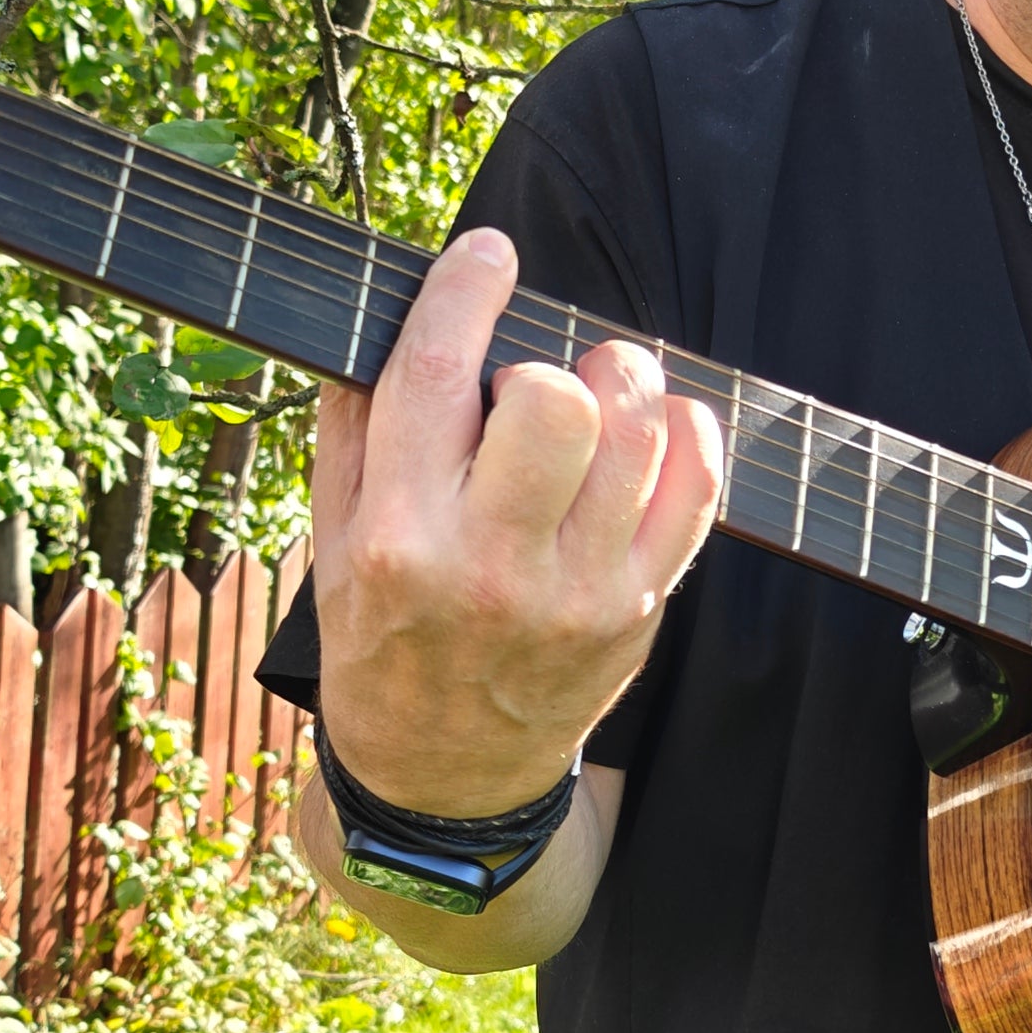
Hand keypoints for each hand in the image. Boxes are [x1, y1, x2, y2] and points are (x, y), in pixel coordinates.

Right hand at [310, 227, 722, 815]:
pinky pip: (697, 487)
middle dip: (547, 362)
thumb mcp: (334, 541)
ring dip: (619, 384)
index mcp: (401, 537)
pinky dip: (685, 433)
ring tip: (593, 395)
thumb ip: (358, 427)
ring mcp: (577, 591)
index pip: (441, 375)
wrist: (446, 778)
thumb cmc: (385, 642)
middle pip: (553, 401)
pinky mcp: (637, 607)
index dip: (469, 288)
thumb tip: (392, 312)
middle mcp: (492, 565)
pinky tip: (650, 428)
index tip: (487, 254)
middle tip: (532, 382)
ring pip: (635, 433)